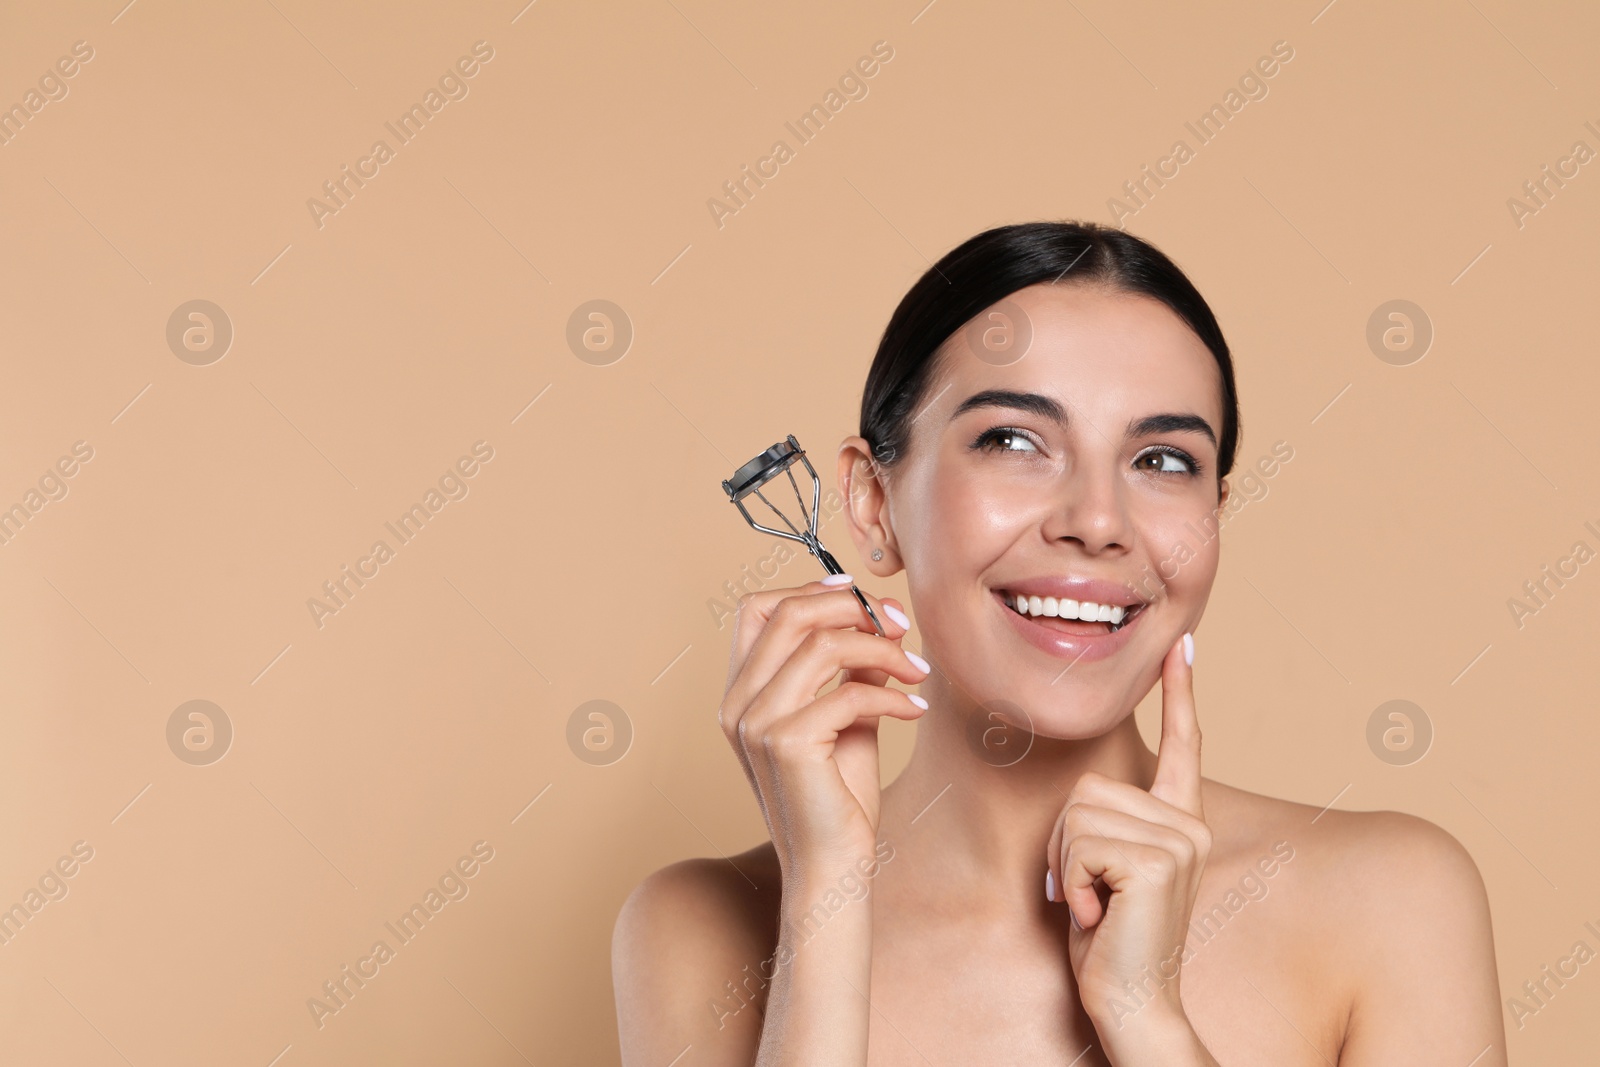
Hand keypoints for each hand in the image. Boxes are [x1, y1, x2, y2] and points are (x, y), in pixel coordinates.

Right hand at [719, 578, 929, 874]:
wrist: (832, 867)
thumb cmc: (838, 799)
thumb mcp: (846, 718)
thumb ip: (850, 669)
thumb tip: (877, 619)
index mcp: (740, 694)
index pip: (756, 610)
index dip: (809, 591)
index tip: (860, 595)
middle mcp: (737, 704)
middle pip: (789, 615)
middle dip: (853, 609)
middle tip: (901, 624)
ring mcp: (756, 723)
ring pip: (822, 645)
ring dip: (882, 650)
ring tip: (917, 671)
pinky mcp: (786, 744)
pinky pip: (847, 692)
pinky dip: (891, 695)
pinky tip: (915, 709)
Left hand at [1046, 633, 1210, 1040]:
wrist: (1133, 1006)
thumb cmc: (1108, 942)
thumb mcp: (1101, 871)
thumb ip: (1104, 826)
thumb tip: (1083, 792)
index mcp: (1179, 822)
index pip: (1182, 745)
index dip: (1179, 693)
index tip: (1181, 644)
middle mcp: (1188, 824)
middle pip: (1086, 787)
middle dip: (1065, 841)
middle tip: (1088, 891)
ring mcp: (1180, 841)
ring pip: (1077, 813)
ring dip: (1065, 865)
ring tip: (1095, 904)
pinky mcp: (1158, 861)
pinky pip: (1078, 843)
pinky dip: (1069, 883)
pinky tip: (1096, 915)